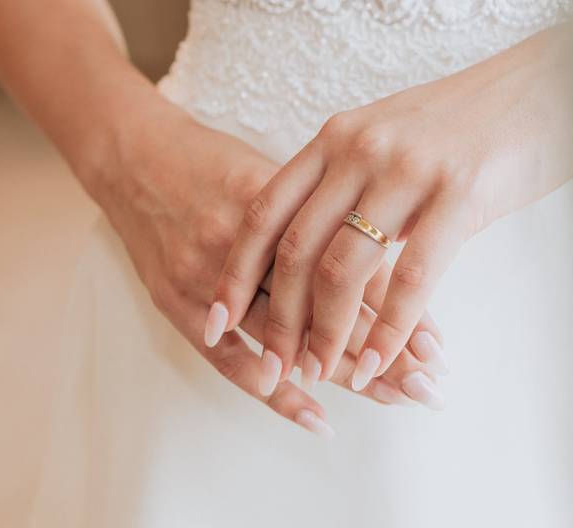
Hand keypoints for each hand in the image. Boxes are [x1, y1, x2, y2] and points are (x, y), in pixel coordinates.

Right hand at [90, 107, 441, 432]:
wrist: (133, 157)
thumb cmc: (215, 162)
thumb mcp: (279, 173)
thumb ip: (326, 211)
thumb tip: (398, 255)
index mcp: (279, 195)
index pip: (350, 262)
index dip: (399, 306)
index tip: (439, 344)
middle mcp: (243, 238)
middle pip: (325, 304)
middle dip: (384, 349)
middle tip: (431, 385)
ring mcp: (206, 272)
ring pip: (286, 335)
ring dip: (343, 371)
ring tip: (396, 398)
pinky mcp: (176, 300)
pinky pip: (229, 358)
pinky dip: (273, 392)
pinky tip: (316, 416)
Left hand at [210, 27, 572, 393]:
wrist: (545, 83)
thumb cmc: (467, 120)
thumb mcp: (389, 137)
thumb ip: (350, 182)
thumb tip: (323, 243)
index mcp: (334, 138)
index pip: (264, 212)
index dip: (237, 271)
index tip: (219, 319)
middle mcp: (359, 150)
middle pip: (297, 248)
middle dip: (280, 317)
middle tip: (274, 366)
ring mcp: (407, 170)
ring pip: (347, 268)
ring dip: (329, 332)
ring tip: (322, 373)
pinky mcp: (459, 193)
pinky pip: (412, 276)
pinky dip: (390, 330)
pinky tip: (379, 361)